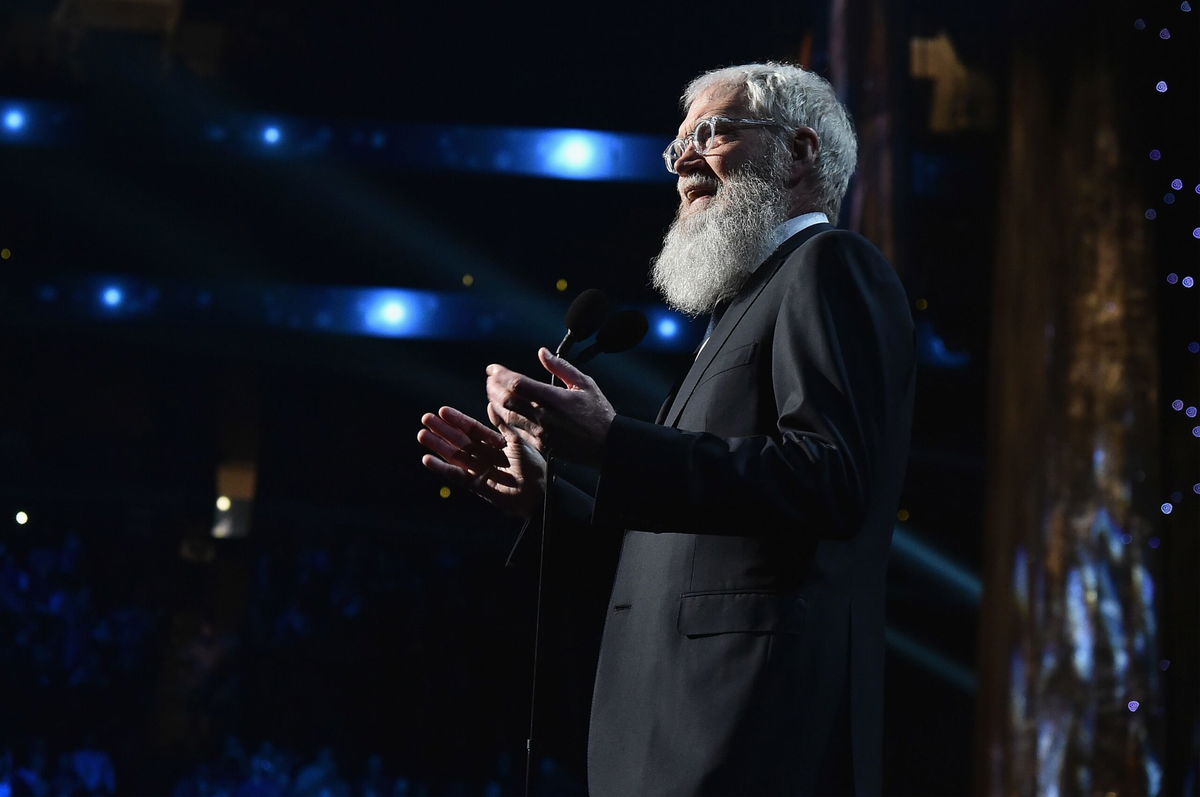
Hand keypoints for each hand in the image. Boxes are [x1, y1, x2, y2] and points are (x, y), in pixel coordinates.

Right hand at [417, 405, 545, 518]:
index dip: (457, 420)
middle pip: (460, 440)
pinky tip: (427, 459)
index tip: (443, 410)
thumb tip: (490, 405)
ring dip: (438, 446)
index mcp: (495, 444)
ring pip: (455, 456)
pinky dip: (441, 468)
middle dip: (443, 430)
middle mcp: (485, 456)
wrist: (540, 492)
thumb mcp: (518, 441)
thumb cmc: (534, 466)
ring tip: (422, 434)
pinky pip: (456, 476)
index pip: (472, 429)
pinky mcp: (476, 486)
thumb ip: (502, 425)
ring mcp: (480, 470)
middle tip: (426, 418)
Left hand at [486, 347, 615, 465]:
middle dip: (494, 387)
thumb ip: (561, 367)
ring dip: (495, 402)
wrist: (607, 445)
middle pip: (508, 399)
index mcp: (555, 398)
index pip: (518, 383)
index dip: (501, 374)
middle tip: (489, 378)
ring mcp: (541, 433)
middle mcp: (544, 416)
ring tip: (491, 392)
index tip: (493, 368)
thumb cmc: (599, 413)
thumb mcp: (584, 384)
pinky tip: (498, 411)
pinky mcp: (540, 446)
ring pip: (507, 416)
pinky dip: (502, 420)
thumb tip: (542, 352)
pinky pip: (514, 431)